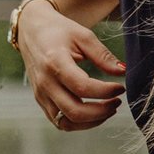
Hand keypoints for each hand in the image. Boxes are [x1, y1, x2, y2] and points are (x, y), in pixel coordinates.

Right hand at [16, 1, 125, 131]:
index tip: (121, 88)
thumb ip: (103, 55)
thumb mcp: (83, 36)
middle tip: (117, 102)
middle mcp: (45, 83)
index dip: (106, 92)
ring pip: (66, 123)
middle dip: (101, 112)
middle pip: (75, 111)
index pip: (83, 87)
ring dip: (91, 121)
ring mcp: (41, 94)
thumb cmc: (59, 31)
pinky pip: (60, 122)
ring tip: (108, 109)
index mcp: (55, 63)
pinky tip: (93, 112)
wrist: (31, 31)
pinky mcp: (40, 101)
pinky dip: (79, 123)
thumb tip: (122, 72)